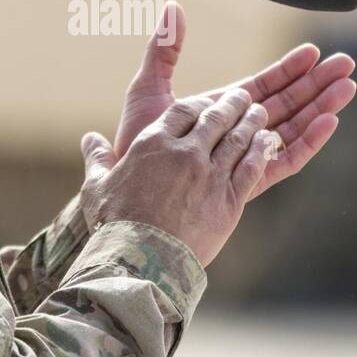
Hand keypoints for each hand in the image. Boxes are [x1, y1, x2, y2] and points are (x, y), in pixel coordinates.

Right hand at [80, 91, 272, 266]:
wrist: (141, 260)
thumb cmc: (115, 224)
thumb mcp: (97, 186)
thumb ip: (97, 159)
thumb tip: (89, 139)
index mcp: (153, 144)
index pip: (182, 110)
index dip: (198, 103)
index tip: (207, 101)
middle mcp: (186, 153)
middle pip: (215, 118)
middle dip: (231, 104)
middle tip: (242, 97)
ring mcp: (210, 175)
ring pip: (238, 139)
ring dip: (251, 122)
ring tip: (260, 112)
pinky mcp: (229, 200)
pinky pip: (251, 167)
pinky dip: (261, 150)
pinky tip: (268, 142)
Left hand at [113, 1, 355, 200]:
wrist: (128, 185)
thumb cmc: (134, 141)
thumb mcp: (149, 88)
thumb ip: (165, 50)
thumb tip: (173, 8)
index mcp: (220, 111)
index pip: (263, 86)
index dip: (289, 68)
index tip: (312, 51)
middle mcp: (237, 132)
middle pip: (287, 104)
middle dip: (316, 84)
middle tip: (346, 64)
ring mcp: (245, 156)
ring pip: (293, 129)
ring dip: (320, 108)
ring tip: (347, 88)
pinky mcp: (249, 181)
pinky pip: (285, 160)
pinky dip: (308, 142)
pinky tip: (328, 122)